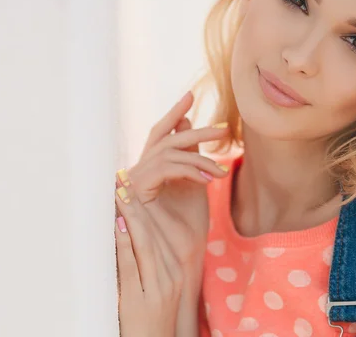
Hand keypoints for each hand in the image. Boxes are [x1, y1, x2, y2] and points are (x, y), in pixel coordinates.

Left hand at [115, 181, 181, 336]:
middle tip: (122, 178)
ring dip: (131, 214)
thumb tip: (125, 233)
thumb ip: (142, 264)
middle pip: (152, 232)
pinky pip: (134, 265)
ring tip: (119, 192)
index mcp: (172, 271)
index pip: (157, 232)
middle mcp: (170, 276)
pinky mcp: (146, 300)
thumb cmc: (148, 321)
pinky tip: (118, 223)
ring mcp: (160, 287)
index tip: (129, 185)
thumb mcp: (152, 290)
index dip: (142, 207)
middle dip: (137, 203)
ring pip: (146, 243)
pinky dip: (125, 242)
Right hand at [116, 91, 229, 268]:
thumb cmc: (186, 227)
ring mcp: (133, 180)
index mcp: (150, 169)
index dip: (174, 114)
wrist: (179, 259)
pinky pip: (165, 167)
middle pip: (164, 138)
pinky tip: (207, 178)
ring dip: (198, 157)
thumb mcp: (193, 185)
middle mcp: (137, 171)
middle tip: (222, 128)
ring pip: (168, 152)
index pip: (160, 134)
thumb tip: (189, 124)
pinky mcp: (136, 190)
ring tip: (220, 171)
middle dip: (194, 130)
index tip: (191, 96)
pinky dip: (188, 169)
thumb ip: (190, 156)